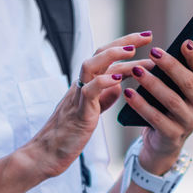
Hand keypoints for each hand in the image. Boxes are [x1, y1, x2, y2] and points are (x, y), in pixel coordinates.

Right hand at [17, 31, 154, 180]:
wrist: (45, 156)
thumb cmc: (67, 136)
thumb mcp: (90, 113)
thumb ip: (103, 99)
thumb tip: (118, 87)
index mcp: (86, 85)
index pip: (105, 57)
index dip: (125, 45)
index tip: (146, 38)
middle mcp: (80, 86)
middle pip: (100, 53)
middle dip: (125, 42)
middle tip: (148, 36)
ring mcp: (77, 98)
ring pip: (91, 65)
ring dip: (113, 56)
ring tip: (132, 52)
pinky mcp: (78, 113)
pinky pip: (89, 91)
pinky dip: (103, 82)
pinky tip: (119, 80)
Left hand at [122, 39, 192, 172]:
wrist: (164, 142)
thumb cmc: (175, 105)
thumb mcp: (188, 87)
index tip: (185, 42)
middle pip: (188, 83)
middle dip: (171, 66)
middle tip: (154, 52)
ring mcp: (188, 122)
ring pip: (171, 100)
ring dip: (153, 84)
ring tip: (136, 70)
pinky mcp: (172, 135)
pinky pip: (155, 118)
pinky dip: (141, 105)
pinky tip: (128, 92)